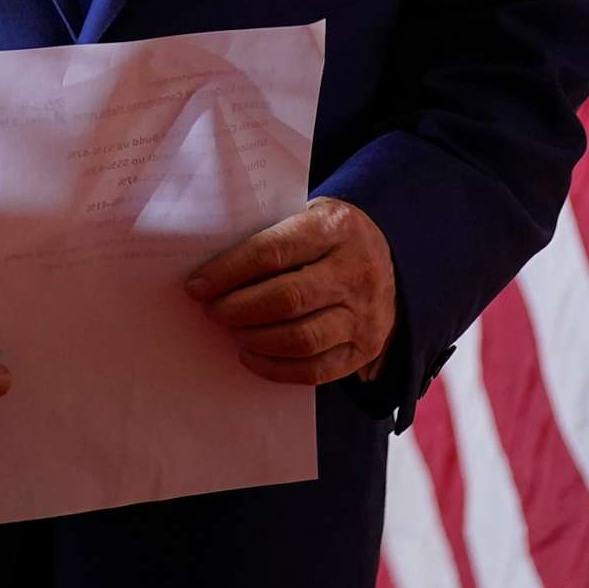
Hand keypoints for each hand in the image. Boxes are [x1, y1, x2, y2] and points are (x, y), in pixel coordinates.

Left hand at [185, 198, 396, 385]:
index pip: (273, 252)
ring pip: (301, 339)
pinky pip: (315, 371)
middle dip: (238, 310)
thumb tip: (211, 273)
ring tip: (233, 331)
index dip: (229, 272)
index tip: (198, 285)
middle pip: (287, 300)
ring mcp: (365, 314)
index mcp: (336, 228)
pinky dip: (275, 368)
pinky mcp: (365, 347)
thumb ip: (271, 237)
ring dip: (255, 340)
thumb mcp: (309, 216)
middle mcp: (356, 271)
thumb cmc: (330, 237)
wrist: (390, 257)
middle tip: (213, 311)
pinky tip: (252, 354)